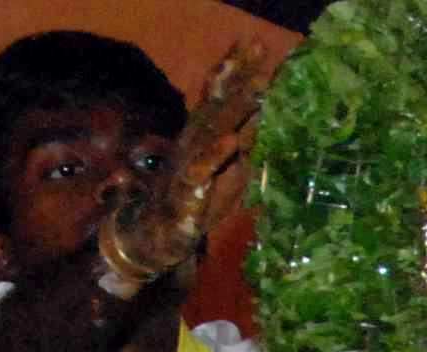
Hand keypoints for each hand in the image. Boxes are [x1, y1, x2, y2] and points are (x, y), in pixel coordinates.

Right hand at [100, 43, 271, 292]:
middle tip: (258, 45)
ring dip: (236, 106)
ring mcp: (191, 160)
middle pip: (220, 101)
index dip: (238, 68)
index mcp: (206, 132)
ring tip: (258, 84)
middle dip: (239, 73)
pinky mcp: (188, 187)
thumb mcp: (230, 167)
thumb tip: (265, 113)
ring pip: (214, 128)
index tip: (257, 43)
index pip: (222, 95)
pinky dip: (217, 154)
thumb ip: (246, 140)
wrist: (162, 232)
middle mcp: (196, 139)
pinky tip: (232, 141)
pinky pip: (202, 168)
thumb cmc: (199, 197)